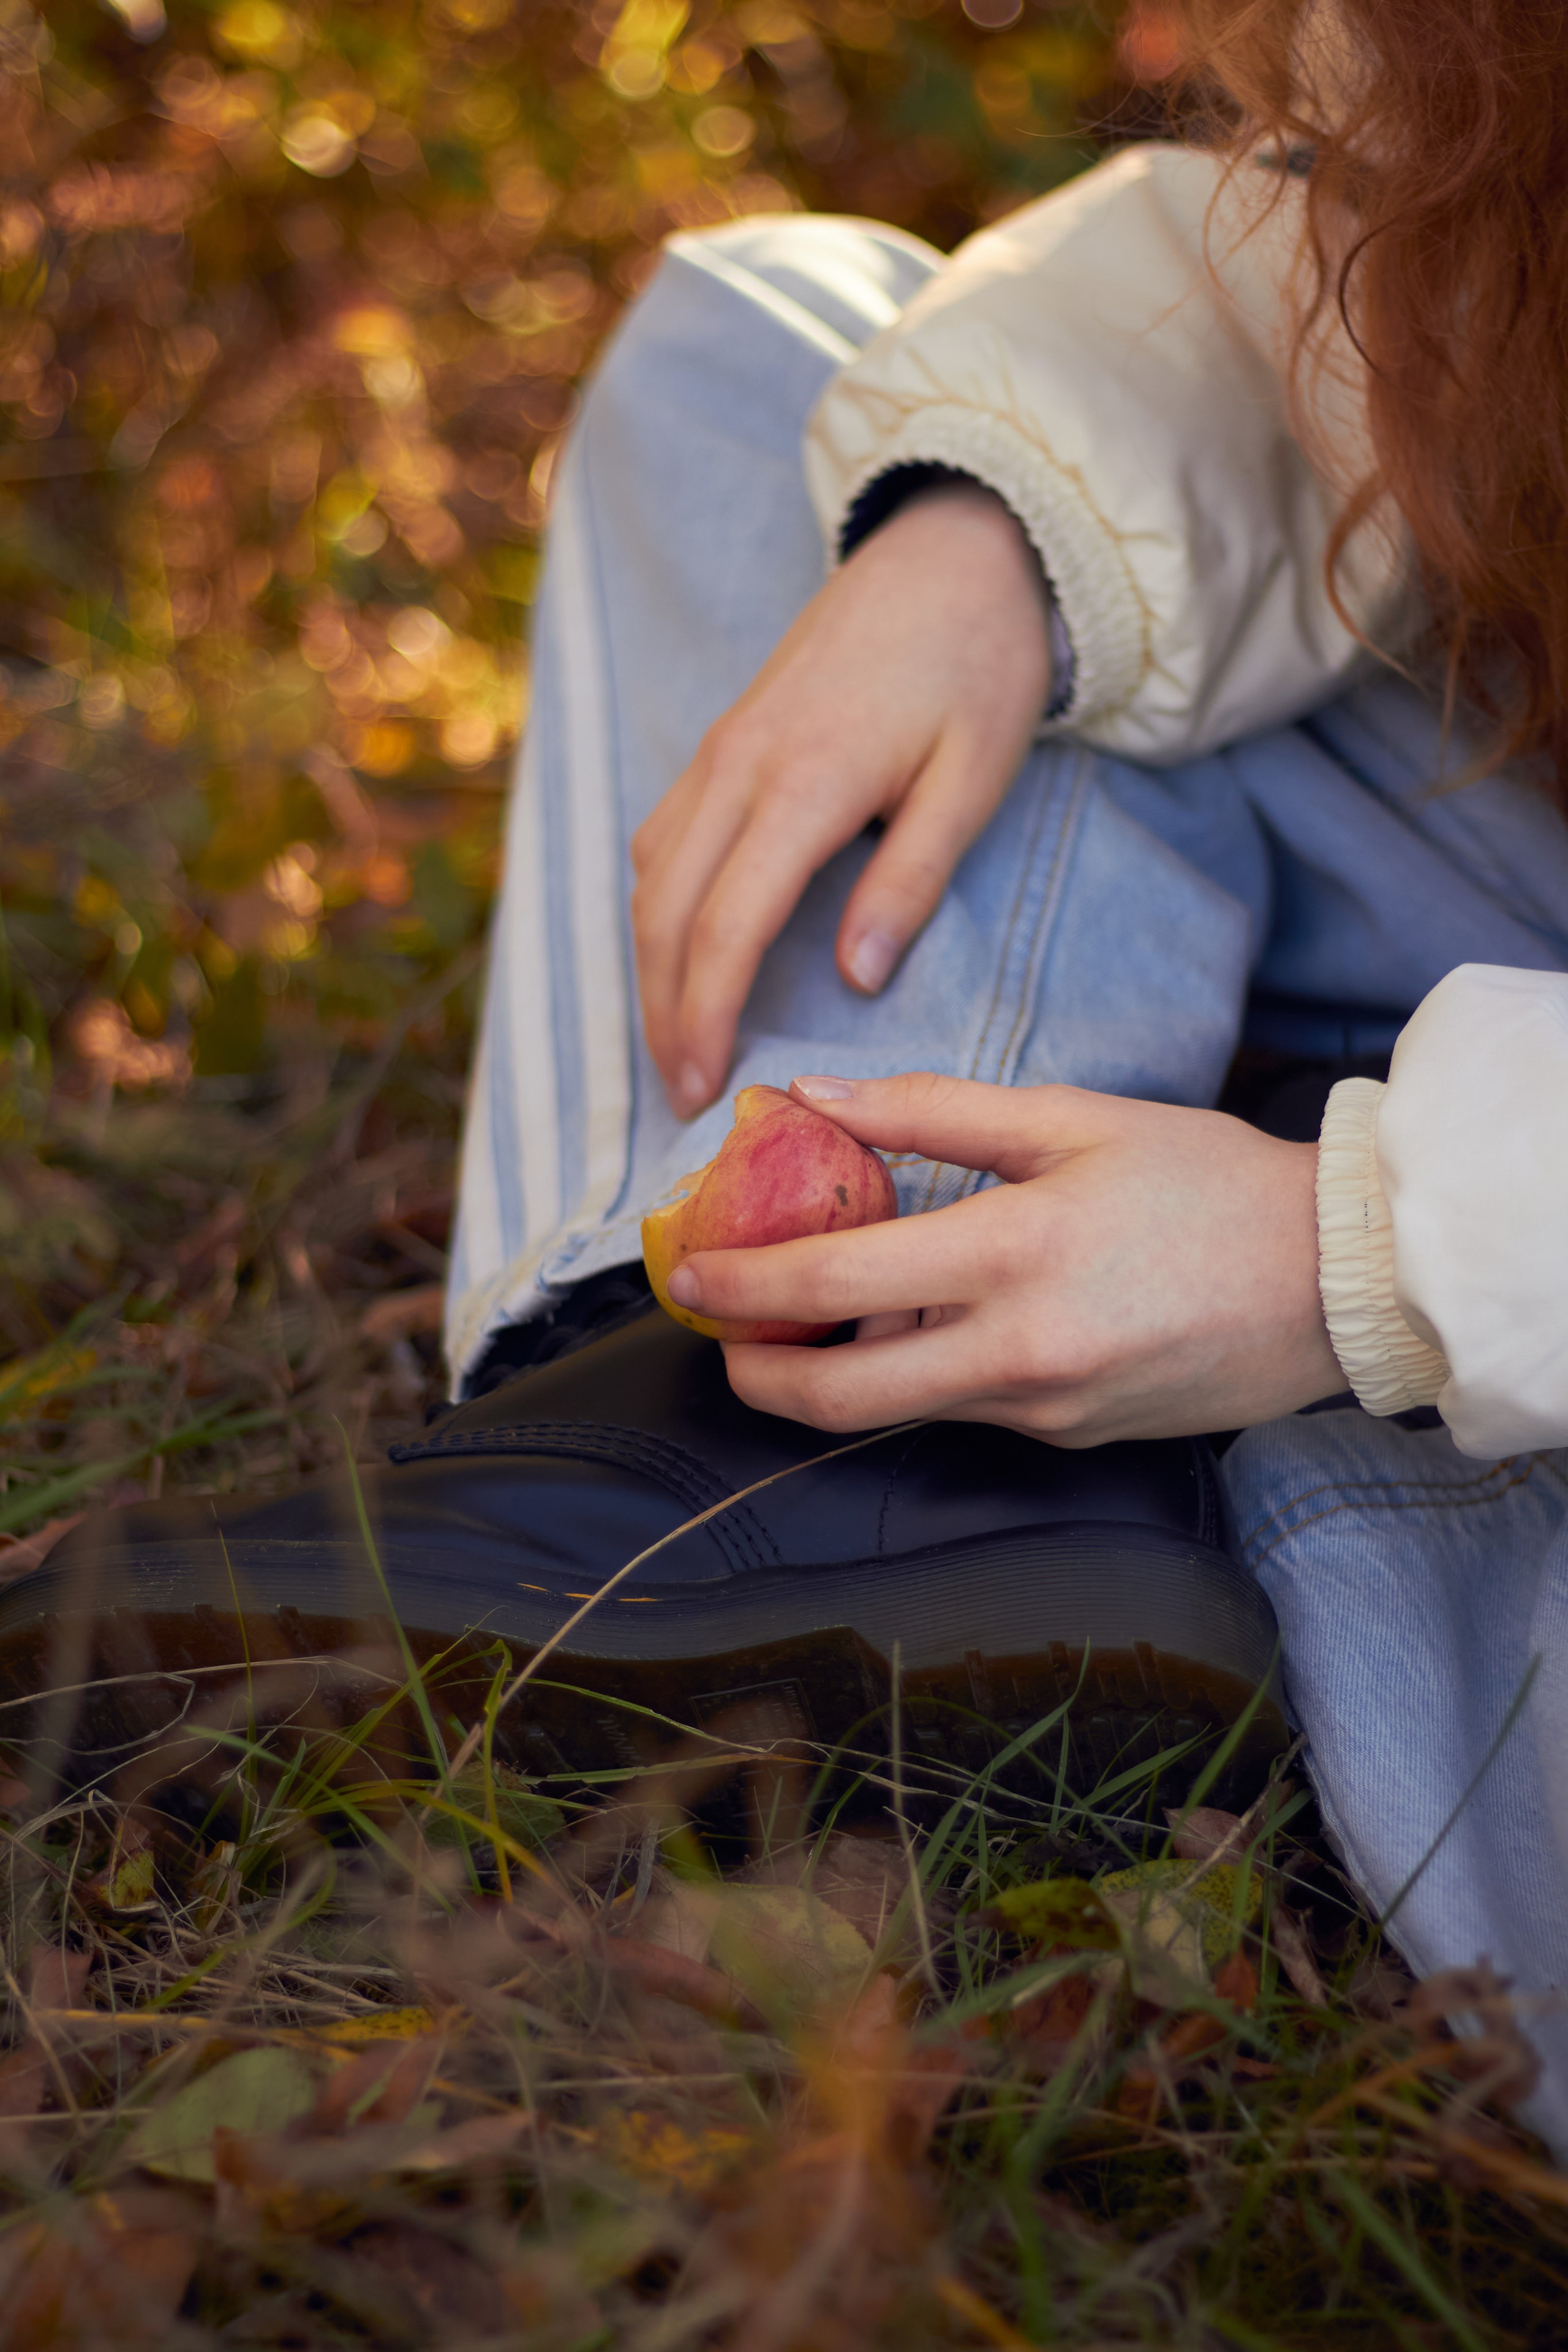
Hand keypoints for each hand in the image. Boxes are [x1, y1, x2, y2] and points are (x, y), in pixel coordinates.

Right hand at [630, 485, 1052, 1118]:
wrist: (954, 548)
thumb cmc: (979, 665)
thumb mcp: (972, 779)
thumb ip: (910, 881)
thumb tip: (855, 979)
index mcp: (805, 782)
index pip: (727, 926)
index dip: (708, 1016)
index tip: (705, 1088)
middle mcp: (740, 765)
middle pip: (666, 911)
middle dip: (664, 1012)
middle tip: (682, 1093)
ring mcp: (722, 747)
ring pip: (651, 876)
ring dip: (653, 965)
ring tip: (679, 1041)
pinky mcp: (724, 739)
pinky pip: (663, 835)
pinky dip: (660, 906)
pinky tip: (683, 952)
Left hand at [663, 1073, 1343, 1444]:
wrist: (1332, 1281)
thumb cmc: (1205, 1181)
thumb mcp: (1069, 1117)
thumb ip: (931, 1111)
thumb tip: (815, 1098)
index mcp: (1011, 1255)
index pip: (830, 1287)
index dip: (739, 1286)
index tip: (688, 1272)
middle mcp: (1017, 1353)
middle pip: (836, 1401)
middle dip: (755, 1373)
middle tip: (719, 1331)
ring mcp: (1043, 1410)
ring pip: (898, 1409)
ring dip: (834, 1371)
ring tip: (811, 1310)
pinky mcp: (1068, 1439)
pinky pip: (963, 1407)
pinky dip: (919, 1370)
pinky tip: (924, 1318)